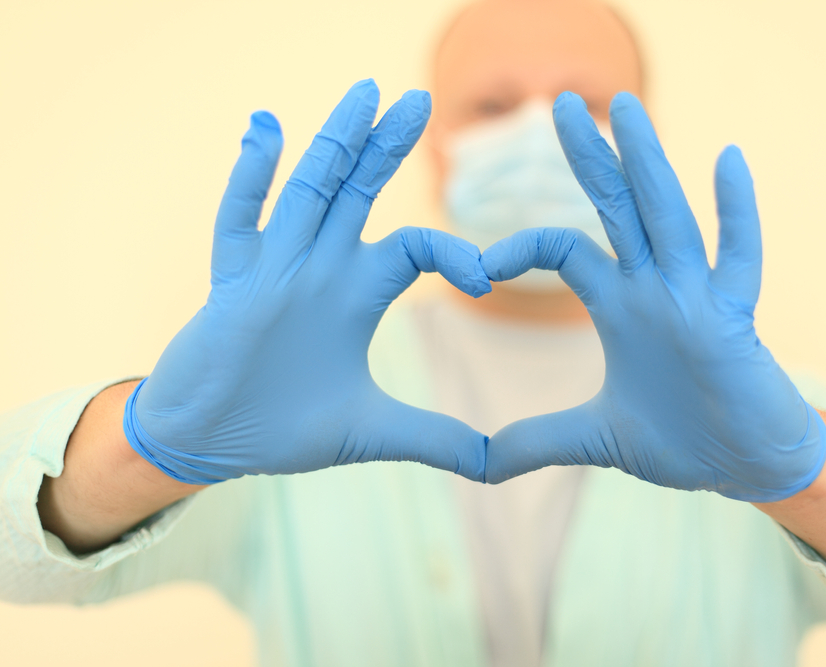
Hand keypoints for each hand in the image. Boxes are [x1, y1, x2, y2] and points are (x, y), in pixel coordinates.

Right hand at [125, 80, 491, 484]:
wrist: (211, 444)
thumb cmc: (283, 429)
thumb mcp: (372, 433)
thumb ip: (434, 440)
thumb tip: (496, 467)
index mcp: (356, 294)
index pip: (412, 248)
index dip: (452, 251)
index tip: (486, 279)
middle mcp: (320, 270)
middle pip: (358, 195)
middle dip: (386, 148)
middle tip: (417, 99)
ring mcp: (273, 270)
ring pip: (307, 192)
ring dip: (334, 143)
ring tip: (362, 92)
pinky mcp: (229, 284)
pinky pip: (238, 221)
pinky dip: (250, 177)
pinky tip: (265, 128)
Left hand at [481, 92, 825, 501]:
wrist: (745, 466)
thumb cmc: (680, 441)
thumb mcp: (594, 439)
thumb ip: (537, 441)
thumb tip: (479, 464)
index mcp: (620, 305)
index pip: (564, 250)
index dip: (519, 248)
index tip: (474, 269)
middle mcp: (654, 289)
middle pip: (617, 209)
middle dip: (592, 157)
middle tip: (563, 102)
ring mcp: (696, 299)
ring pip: (668, 220)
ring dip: (648, 165)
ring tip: (627, 108)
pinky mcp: (735, 322)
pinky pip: (738, 260)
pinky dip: (736, 213)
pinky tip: (728, 160)